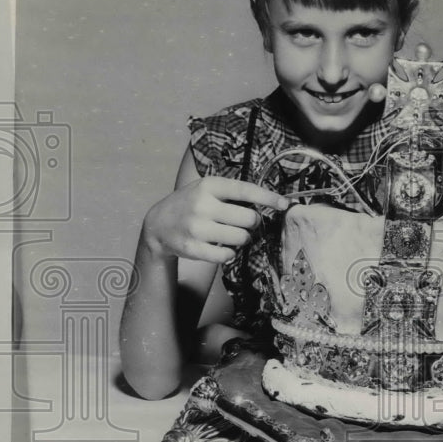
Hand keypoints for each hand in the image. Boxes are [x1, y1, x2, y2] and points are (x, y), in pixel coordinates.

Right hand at [142, 176, 288, 263]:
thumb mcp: (206, 189)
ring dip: (243, 238)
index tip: (285, 204)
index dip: (268, 197)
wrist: (158, 225)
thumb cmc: (190, 204)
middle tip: (245, 223)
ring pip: (241, 238)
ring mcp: (197, 228)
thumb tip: (267, 201)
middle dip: (253, 223)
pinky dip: (230, 253)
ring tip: (232, 234)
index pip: (245, 190)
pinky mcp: (193, 248)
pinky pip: (227, 255)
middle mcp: (202, 205)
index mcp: (208, 186)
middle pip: (249, 219)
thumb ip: (231, 193)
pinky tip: (222, 246)